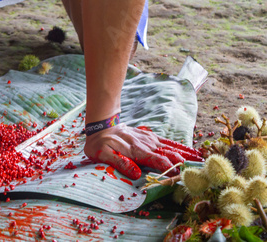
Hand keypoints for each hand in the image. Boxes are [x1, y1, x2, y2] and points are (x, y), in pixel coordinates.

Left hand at [84, 124, 202, 179]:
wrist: (102, 127)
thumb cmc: (101, 145)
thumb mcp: (103, 155)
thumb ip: (120, 163)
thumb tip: (137, 174)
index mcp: (137, 151)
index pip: (159, 161)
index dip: (171, 170)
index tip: (182, 177)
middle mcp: (147, 145)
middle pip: (170, 155)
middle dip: (184, 164)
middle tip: (200, 172)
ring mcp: (150, 140)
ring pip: (172, 148)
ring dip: (187, 155)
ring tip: (202, 161)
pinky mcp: (151, 137)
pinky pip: (168, 142)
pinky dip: (181, 147)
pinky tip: (191, 152)